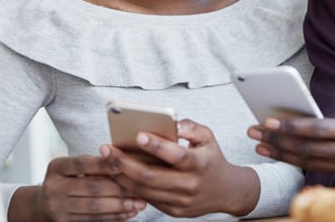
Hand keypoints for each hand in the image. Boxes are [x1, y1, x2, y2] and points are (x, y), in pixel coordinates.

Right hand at [10, 155, 145, 221]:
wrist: (42, 206)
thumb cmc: (67, 181)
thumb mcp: (73, 168)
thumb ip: (94, 165)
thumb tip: (125, 162)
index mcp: (56, 167)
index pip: (83, 164)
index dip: (105, 165)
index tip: (126, 166)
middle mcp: (53, 187)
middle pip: (92, 187)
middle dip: (120, 189)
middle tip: (141, 188)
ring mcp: (56, 207)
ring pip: (94, 206)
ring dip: (121, 206)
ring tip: (140, 203)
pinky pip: (93, 219)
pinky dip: (113, 217)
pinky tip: (128, 213)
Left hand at [100, 119, 259, 217]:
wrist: (226, 191)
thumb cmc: (212, 159)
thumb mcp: (208, 137)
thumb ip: (190, 127)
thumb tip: (172, 123)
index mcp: (200, 163)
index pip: (176, 155)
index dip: (157, 146)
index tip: (138, 134)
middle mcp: (190, 184)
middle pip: (152, 175)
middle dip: (125, 162)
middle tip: (107, 149)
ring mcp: (181, 200)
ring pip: (144, 190)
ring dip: (122, 176)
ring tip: (108, 161)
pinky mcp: (174, 211)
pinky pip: (147, 199)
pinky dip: (130, 187)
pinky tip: (119, 175)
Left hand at [247, 104, 334, 174]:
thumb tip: (320, 123)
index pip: (315, 130)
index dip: (289, 127)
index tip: (268, 121)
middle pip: (306, 149)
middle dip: (277, 141)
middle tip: (255, 133)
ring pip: (310, 163)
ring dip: (283, 154)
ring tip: (262, 146)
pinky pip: (322, 169)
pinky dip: (301, 163)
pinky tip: (286, 158)